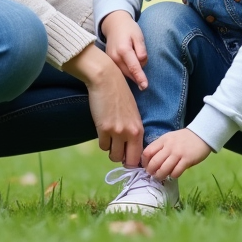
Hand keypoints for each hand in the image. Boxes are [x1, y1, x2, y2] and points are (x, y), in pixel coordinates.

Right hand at [63, 45, 143, 166]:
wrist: (106, 80)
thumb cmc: (120, 94)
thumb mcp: (133, 114)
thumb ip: (133, 130)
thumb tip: (128, 148)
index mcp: (139, 129)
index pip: (138, 156)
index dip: (132, 160)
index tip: (127, 156)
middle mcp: (130, 132)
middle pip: (127, 161)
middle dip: (121, 158)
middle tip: (117, 150)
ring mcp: (117, 131)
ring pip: (113, 156)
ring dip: (110, 150)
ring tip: (110, 138)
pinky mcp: (103, 128)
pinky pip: (102, 146)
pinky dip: (102, 142)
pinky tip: (103, 130)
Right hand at [100, 11, 147, 89]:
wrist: (114, 24)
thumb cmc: (128, 29)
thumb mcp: (138, 36)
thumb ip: (141, 50)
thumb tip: (142, 62)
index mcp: (124, 50)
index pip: (134, 67)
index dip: (140, 77)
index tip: (145, 86)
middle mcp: (115, 57)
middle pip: (129, 73)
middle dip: (138, 76)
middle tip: (144, 75)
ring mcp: (110, 60)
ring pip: (124, 73)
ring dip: (132, 73)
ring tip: (137, 66)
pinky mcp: (109, 61)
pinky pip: (119, 71)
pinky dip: (126, 72)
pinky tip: (130, 68)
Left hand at [142, 129, 211, 179]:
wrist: (201, 135)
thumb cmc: (183, 138)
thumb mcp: (169, 138)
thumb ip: (160, 147)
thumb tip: (150, 161)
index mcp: (162, 140)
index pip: (147, 152)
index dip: (144, 162)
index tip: (146, 166)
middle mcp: (169, 147)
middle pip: (154, 163)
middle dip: (151, 171)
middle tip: (152, 174)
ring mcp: (178, 154)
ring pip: (164, 169)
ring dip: (160, 175)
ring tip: (161, 176)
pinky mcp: (187, 160)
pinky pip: (176, 172)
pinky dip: (173, 175)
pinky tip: (174, 174)